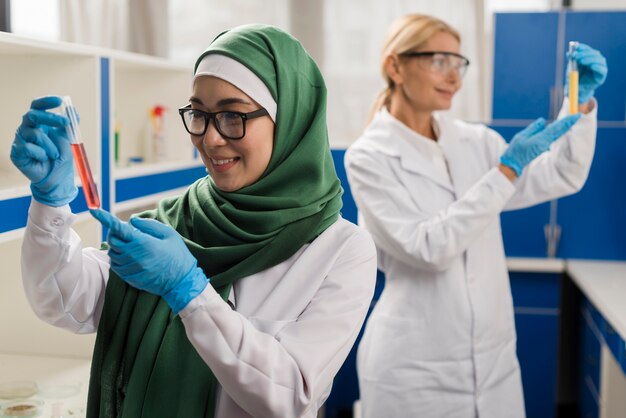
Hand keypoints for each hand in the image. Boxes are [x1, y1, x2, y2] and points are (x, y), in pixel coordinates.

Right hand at [10, 96, 77, 206]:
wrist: (56, 180)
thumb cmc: (60, 158)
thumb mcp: (68, 140)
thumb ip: (69, 125)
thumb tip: (73, 110)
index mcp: (39, 123)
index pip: (37, 106)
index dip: (46, 101)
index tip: (60, 100)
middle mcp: (28, 129)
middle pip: (33, 115)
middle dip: (50, 117)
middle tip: (65, 123)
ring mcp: (20, 140)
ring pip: (35, 134)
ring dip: (50, 145)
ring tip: (55, 154)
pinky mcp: (16, 152)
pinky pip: (28, 148)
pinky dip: (41, 154)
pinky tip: (43, 160)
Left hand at [90, 209, 208, 312]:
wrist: (181, 282)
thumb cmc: (178, 255)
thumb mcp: (169, 234)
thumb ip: (149, 225)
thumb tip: (131, 221)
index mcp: (143, 243)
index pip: (119, 228)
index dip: (105, 217)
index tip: (94, 209)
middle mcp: (134, 256)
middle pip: (112, 240)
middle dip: (115, 233)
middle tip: (127, 232)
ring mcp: (130, 268)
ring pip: (112, 253)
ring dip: (118, 246)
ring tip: (133, 246)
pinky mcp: (129, 278)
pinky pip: (116, 265)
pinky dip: (120, 258)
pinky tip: (133, 257)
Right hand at [500, 114, 580, 176]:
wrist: (514, 164)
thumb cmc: (515, 151)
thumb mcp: (522, 136)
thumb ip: (533, 128)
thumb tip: (543, 121)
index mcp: (542, 139)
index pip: (558, 128)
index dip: (568, 121)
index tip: (577, 115)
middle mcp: (546, 142)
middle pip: (560, 130)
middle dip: (569, 123)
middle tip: (578, 115)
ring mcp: (545, 145)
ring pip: (557, 133)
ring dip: (564, 126)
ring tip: (570, 119)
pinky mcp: (543, 146)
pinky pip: (552, 136)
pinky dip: (557, 130)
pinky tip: (558, 126)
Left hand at [566, 43, 607, 103]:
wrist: (575, 90)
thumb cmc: (574, 78)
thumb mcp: (571, 68)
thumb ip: (571, 60)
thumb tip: (568, 52)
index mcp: (589, 58)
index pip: (588, 50)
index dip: (583, 47)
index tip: (576, 46)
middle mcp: (596, 61)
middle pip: (595, 53)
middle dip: (585, 53)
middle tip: (576, 56)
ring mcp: (600, 68)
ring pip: (600, 60)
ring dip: (590, 59)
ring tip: (581, 61)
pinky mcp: (601, 76)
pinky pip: (602, 70)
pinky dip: (598, 67)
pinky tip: (592, 66)